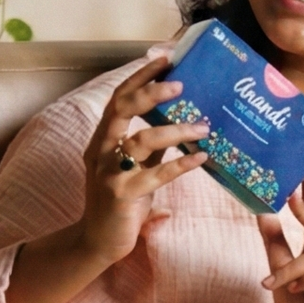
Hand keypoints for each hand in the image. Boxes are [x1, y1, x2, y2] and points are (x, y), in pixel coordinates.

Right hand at [78, 53, 210, 269]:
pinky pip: (156, 175)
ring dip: (175, 130)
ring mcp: (109, 172)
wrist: (99, 242)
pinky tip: (202, 157)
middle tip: (181, 84)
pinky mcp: (122, 195)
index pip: (119, 99)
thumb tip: (179, 124)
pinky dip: (181, 164)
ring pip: (141, 141)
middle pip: (121, 109)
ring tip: (204, 126)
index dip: (139, 78)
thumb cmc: (121, 204)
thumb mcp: (136, 170)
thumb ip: (151, 149)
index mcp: (103, 139)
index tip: (164, 60)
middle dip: (150, 92)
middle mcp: (101, 150)